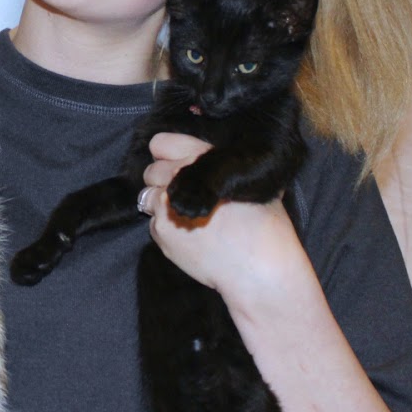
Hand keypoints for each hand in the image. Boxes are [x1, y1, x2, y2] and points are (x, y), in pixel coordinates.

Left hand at [138, 132, 308, 309]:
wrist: (258, 267)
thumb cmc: (264, 225)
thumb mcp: (249, 183)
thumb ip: (222, 170)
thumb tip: (214, 167)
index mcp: (201, 159)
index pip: (161, 144)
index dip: (167, 155)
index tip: (175, 166)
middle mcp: (179, 177)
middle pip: (151, 171)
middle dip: (163, 181)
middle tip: (184, 196)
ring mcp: (166, 205)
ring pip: (147, 197)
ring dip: (160, 204)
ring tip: (185, 216)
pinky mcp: (161, 232)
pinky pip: (153, 223)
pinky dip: (165, 228)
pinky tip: (188, 235)